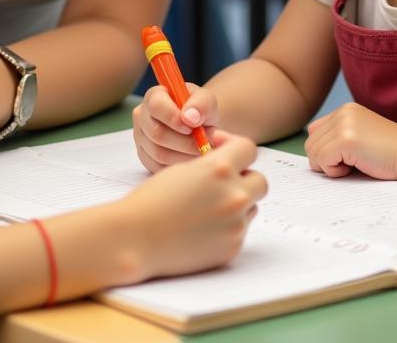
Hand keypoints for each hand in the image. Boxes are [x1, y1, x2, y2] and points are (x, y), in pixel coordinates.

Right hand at [121, 131, 266, 279]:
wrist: (137, 238)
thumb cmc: (152, 200)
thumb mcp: (183, 170)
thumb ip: (211, 165)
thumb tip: (227, 165)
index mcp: (220, 169)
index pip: (249, 149)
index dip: (237, 148)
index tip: (225, 152)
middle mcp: (234, 195)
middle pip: (259, 180)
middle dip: (245, 178)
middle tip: (223, 182)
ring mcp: (236, 224)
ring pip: (252, 206)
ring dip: (238, 203)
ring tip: (208, 207)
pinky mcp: (233, 248)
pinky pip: (240, 230)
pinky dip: (227, 226)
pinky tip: (202, 227)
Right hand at [132, 83, 218, 171]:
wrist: (199, 126)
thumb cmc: (199, 110)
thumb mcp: (206, 101)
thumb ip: (201, 105)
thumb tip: (189, 118)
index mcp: (154, 96)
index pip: (156, 106)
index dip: (173, 118)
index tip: (192, 127)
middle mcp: (142, 116)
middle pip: (157, 133)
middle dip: (185, 142)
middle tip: (205, 145)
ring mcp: (140, 137)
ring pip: (158, 154)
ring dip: (185, 156)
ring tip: (203, 152)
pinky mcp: (144, 156)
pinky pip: (159, 167)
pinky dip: (179, 166)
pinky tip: (193, 160)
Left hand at [304, 102, 396, 180]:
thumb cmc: (389, 153)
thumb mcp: (360, 136)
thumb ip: (339, 137)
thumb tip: (314, 154)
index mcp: (345, 111)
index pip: (314, 131)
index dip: (324, 150)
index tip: (343, 159)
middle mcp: (341, 113)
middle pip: (311, 143)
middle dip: (325, 161)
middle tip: (348, 166)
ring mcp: (343, 125)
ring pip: (313, 152)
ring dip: (329, 166)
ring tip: (352, 166)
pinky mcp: (346, 140)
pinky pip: (323, 160)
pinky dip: (334, 171)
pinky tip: (354, 168)